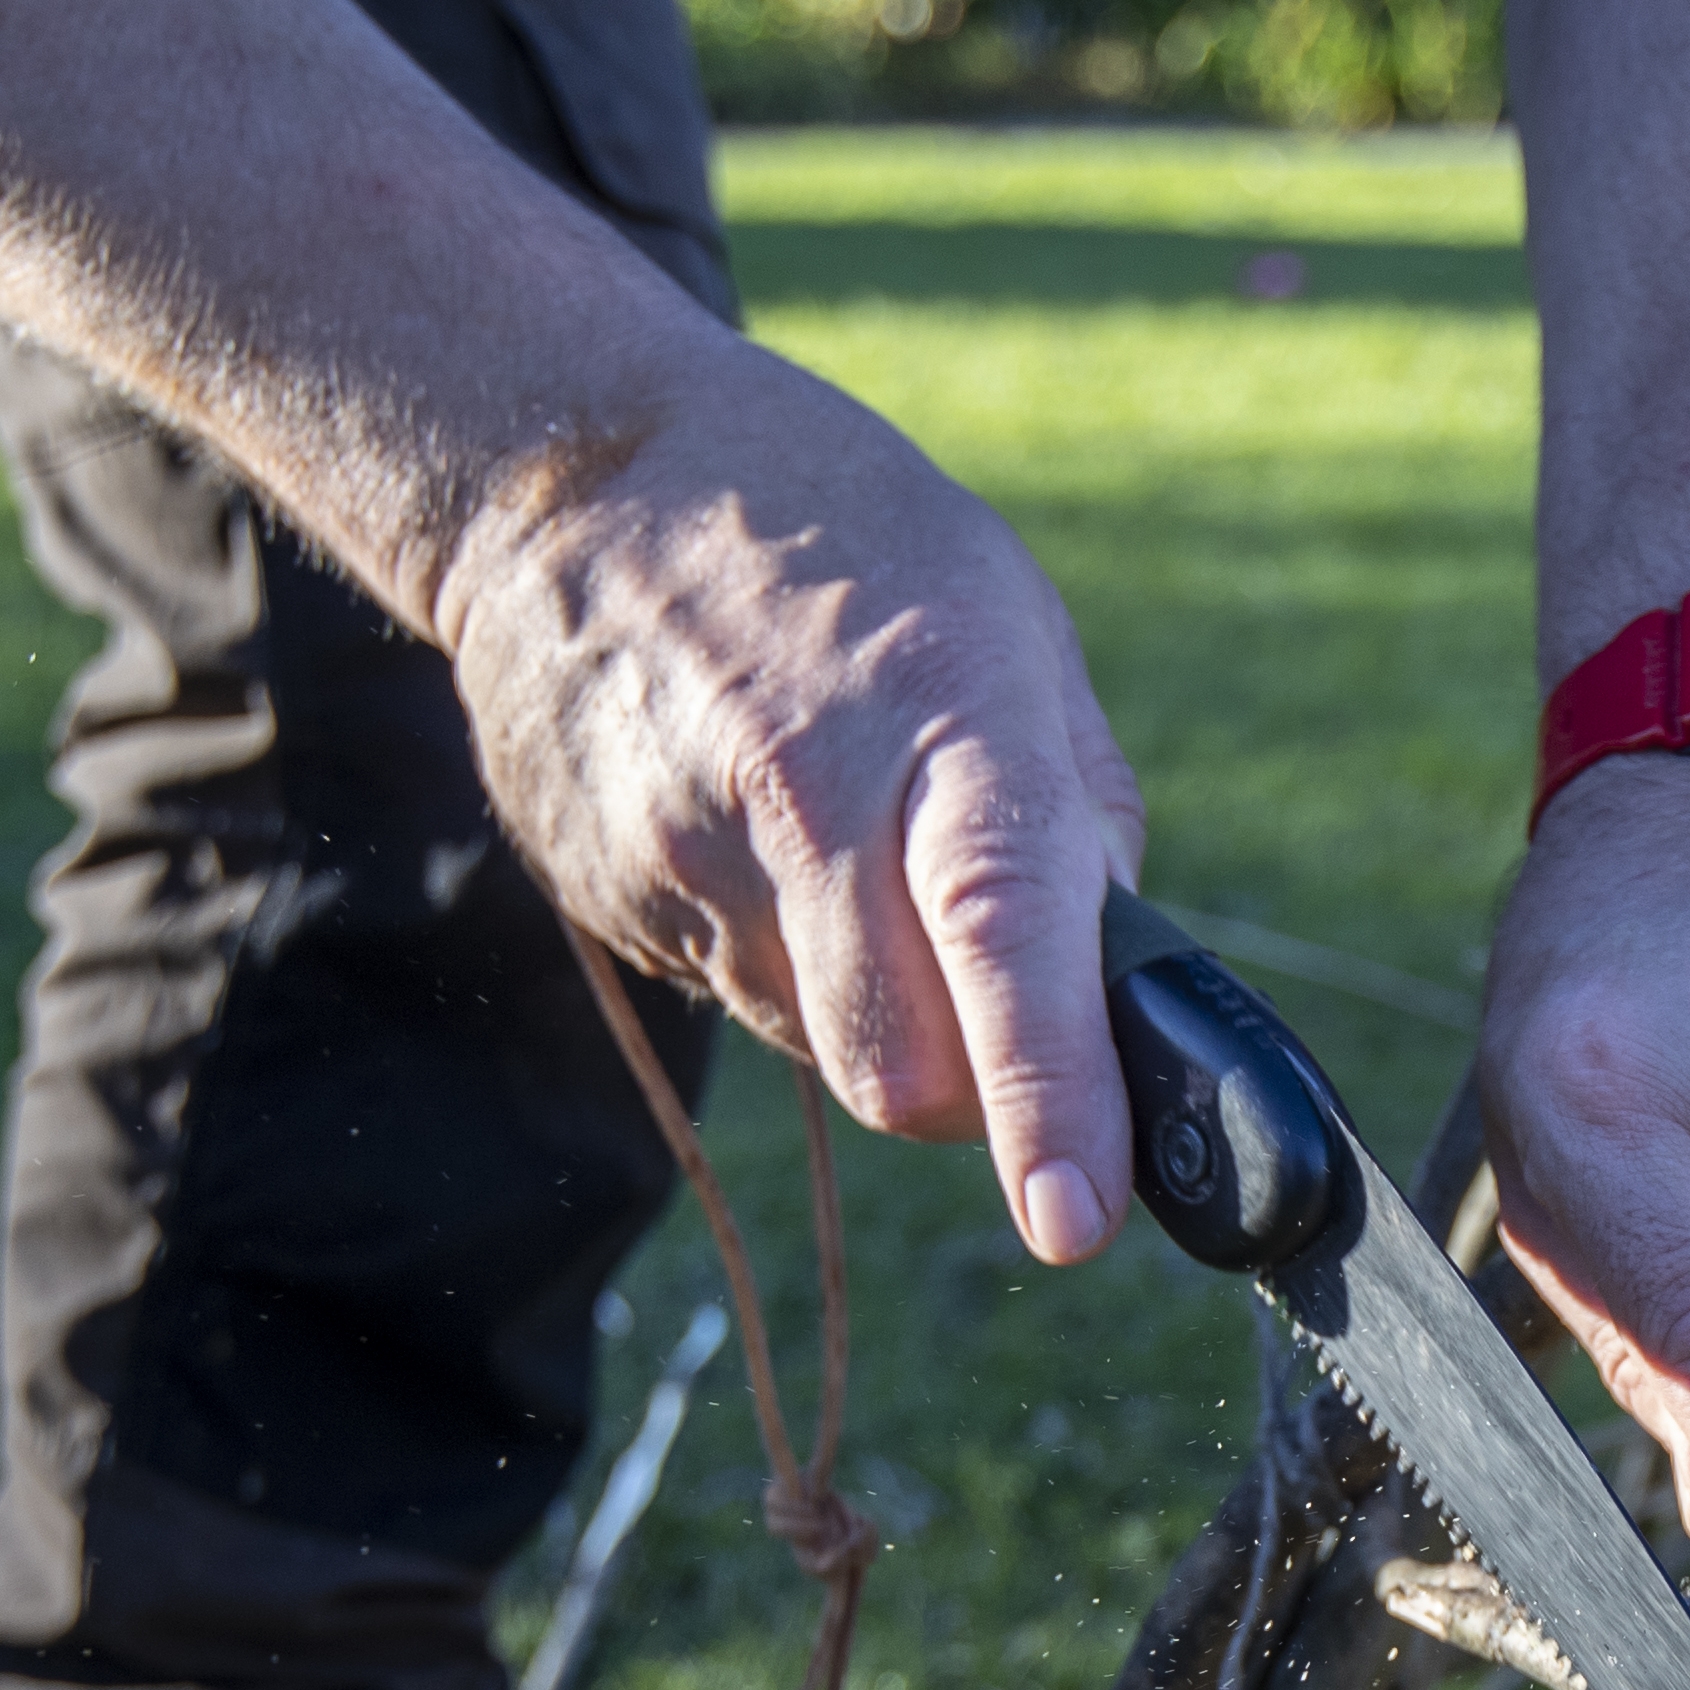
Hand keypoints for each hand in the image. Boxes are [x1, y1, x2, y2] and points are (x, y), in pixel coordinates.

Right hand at [432, 339, 1149, 1262]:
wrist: (576, 473)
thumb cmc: (847, 548)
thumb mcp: (1014, 626)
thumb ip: (1074, 817)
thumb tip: (1113, 996)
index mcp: (944, 712)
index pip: (1001, 930)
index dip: (1044, 1090)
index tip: (1075, 1216)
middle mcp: (802, 788)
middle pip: (897, 1064)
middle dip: (969, 1087)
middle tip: (994, 1008)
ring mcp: (681, 849)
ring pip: (818, 1047)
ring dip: (868, 1007)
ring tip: (847, 845)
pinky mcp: (608, 894)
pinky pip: (735, 995)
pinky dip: (778, 957)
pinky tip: (757, 830)